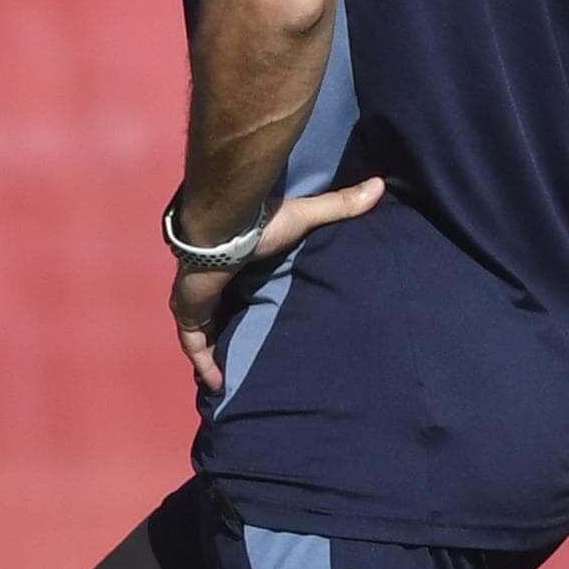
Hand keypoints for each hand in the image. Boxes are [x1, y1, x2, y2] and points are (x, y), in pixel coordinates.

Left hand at [170, 177, 385, 394]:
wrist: (222, 229)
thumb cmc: (258, 225)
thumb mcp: (304, 217)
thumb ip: (338, 205)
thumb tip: (379, 184)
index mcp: (233, 263)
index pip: (236, 284)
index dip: (242, 300)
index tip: (257, 316)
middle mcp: (211, 282)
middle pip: (216, 312)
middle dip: (225, 332)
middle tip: (244, 357)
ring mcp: (196, 298)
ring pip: (202, 331)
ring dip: (213, 352)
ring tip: (232, 378)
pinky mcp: (189, 311)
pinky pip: (193, 344)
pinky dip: (204, 362)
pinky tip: (218, 383)